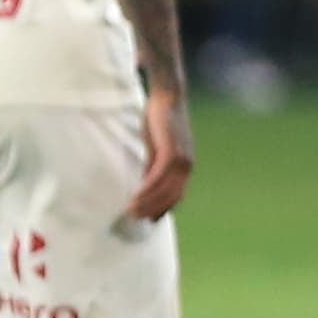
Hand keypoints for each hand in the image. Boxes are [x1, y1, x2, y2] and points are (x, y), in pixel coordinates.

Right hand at [128, 88, 195, 221]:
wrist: (167, 98)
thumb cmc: (160, 122)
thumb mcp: (156, 148)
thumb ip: (153, 166)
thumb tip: (144, 184)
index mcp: (185, 167)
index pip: (176, 196)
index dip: (163, 209)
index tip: (148, 220)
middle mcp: (187, 166)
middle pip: (171, 197)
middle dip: (152, 210)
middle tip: (134, 218)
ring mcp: (181, 159)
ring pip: (165, 190)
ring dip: (147, 203)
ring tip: (131, 211)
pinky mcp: (171, 151)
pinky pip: (159, 176)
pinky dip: (147, 189)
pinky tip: (135, 196)